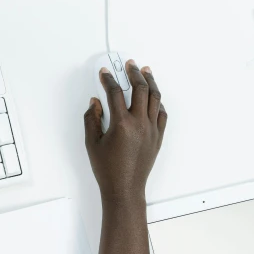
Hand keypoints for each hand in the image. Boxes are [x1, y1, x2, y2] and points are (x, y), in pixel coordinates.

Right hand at [84, 60, 166, 206]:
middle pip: (140, 89)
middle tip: (129, 65)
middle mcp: (139, 124)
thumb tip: (96, 102)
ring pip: (155, 98)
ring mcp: (151, 130)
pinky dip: (157, 103)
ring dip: (150, 82)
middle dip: (134, 73)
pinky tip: (154, 98)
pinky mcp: (158, 137)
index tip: (105, 73)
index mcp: (121, 124)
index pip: (115, 93)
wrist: (124, 189)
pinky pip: (161, 114)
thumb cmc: (107, 169)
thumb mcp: (92, 143)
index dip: (108, 80)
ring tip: (145, 72)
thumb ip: (91, 119)